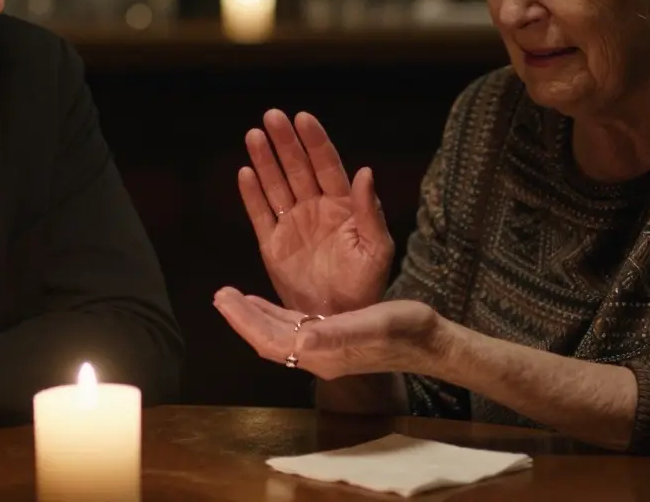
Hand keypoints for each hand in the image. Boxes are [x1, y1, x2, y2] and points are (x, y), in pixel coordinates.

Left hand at [213, 287, 441, 379]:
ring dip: (253, 316)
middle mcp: (318, 355)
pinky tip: (264, 304)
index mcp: (321, 354)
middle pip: (268, 339)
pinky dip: (273, 314)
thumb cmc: (404, 331)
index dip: (245, 322)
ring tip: (231, 296)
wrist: (429, 341)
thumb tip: (302, 339)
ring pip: (277, 334)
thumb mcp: (371, 325)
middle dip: (242, 318)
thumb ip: (336, 333)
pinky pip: (293, 328)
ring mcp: (324, 348)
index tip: (224, 301)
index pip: (271, 342)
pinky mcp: (333, 337)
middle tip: (220, 294)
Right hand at [238, 110, 393, 315]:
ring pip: (276, 184)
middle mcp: (315, 208)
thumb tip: (365, 171)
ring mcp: (292, 224)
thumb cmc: (364, 284)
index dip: (315, 141)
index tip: (303, 118)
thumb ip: (369, 211)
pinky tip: (245, 172)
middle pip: (298, 167)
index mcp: (342, 205)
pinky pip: (260, 214)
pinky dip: (252, 194)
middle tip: (272, 116)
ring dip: (265, 160)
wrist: (338, 319)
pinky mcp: (273, 244)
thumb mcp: (377, 249)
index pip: (327, 165)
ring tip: (254, 135)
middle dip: (285, 142)